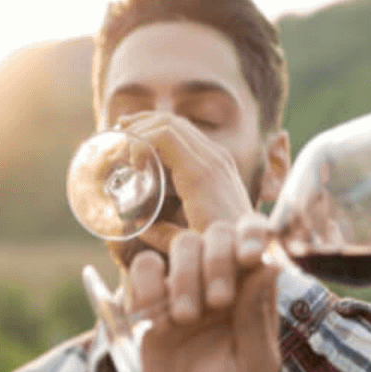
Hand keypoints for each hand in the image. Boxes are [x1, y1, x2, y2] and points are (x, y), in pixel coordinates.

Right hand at [119, 112, 257, 250]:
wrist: (254, 245)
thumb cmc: (221, 249)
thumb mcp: (186, 245)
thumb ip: (159, 234)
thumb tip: (135, 222)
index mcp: (201, 175)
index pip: (164, 134)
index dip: (138, 141)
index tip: (127, 165)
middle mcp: (213, 159)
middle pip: (169, 122)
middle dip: (138, 127)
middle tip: (116, 141)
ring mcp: (219, 156)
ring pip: (179, 124)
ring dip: (150, 125)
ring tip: (125, 135)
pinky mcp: (220, 160)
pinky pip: (188, 134)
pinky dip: (164, 133)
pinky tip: (148, 144)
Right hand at [126, 214, 280, 371]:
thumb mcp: (254, 366)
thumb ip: (259, 317)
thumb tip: (270, 264)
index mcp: (250, 290)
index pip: (254, 239)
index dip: (252, 234)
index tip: (249, 256)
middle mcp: (216, 280)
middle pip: (215, 233)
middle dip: (218, 260)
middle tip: (217, 303)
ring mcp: (178, 287)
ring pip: (181, 244)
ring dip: (185, 276)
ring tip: (185, 319)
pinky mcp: (142, 301)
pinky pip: (142, 267)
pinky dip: (148, 283)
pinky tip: (157, 319)